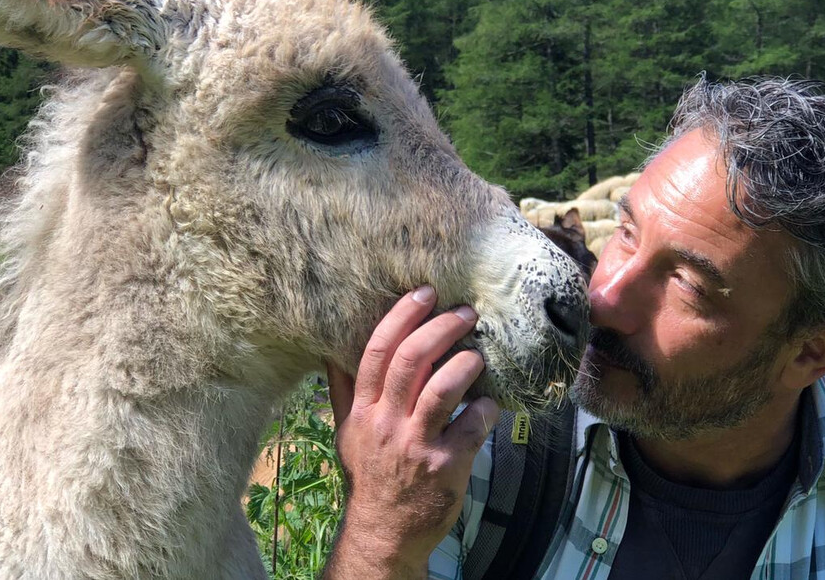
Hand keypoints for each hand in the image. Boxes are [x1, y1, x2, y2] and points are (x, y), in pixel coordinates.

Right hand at [324, 286, 499, 578]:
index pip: (377, 352)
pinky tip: (492, 404)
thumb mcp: (347, 433)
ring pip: (443, 388)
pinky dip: (487, 408)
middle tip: (465, 313)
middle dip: (441, 328)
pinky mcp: (445, 465)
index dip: (402, 316)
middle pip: (411, 361)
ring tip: (479, 354)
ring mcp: (416, 444)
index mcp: (363, 410)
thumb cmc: (370, 476)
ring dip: (466, 363)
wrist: (384, 532)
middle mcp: (386, 423)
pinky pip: (472, 425)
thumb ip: (344, 392)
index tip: (424, 292)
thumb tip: (332, 352)